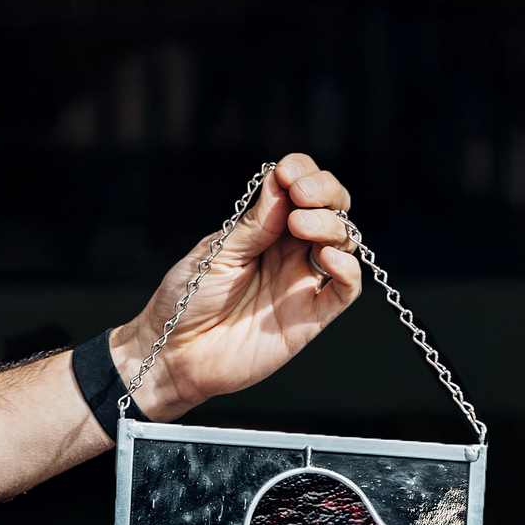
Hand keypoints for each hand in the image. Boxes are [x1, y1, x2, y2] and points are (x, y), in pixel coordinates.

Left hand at [112, 152, 364, 419]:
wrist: (178, 352)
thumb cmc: (189, 299)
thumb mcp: (218, 251)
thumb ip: (255, 223)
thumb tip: (282, 183)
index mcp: (265, 229)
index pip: (300, 188)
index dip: (303, 172)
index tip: (287, 174)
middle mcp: (290, 252)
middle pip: (331, 209)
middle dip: (325, 192)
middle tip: (299, 197)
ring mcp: (303, 284)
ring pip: (343, 243)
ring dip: (331, 225)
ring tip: (300, 226)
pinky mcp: (312, 319)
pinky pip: (345, 291)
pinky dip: (347, 270)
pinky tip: (326, 258)